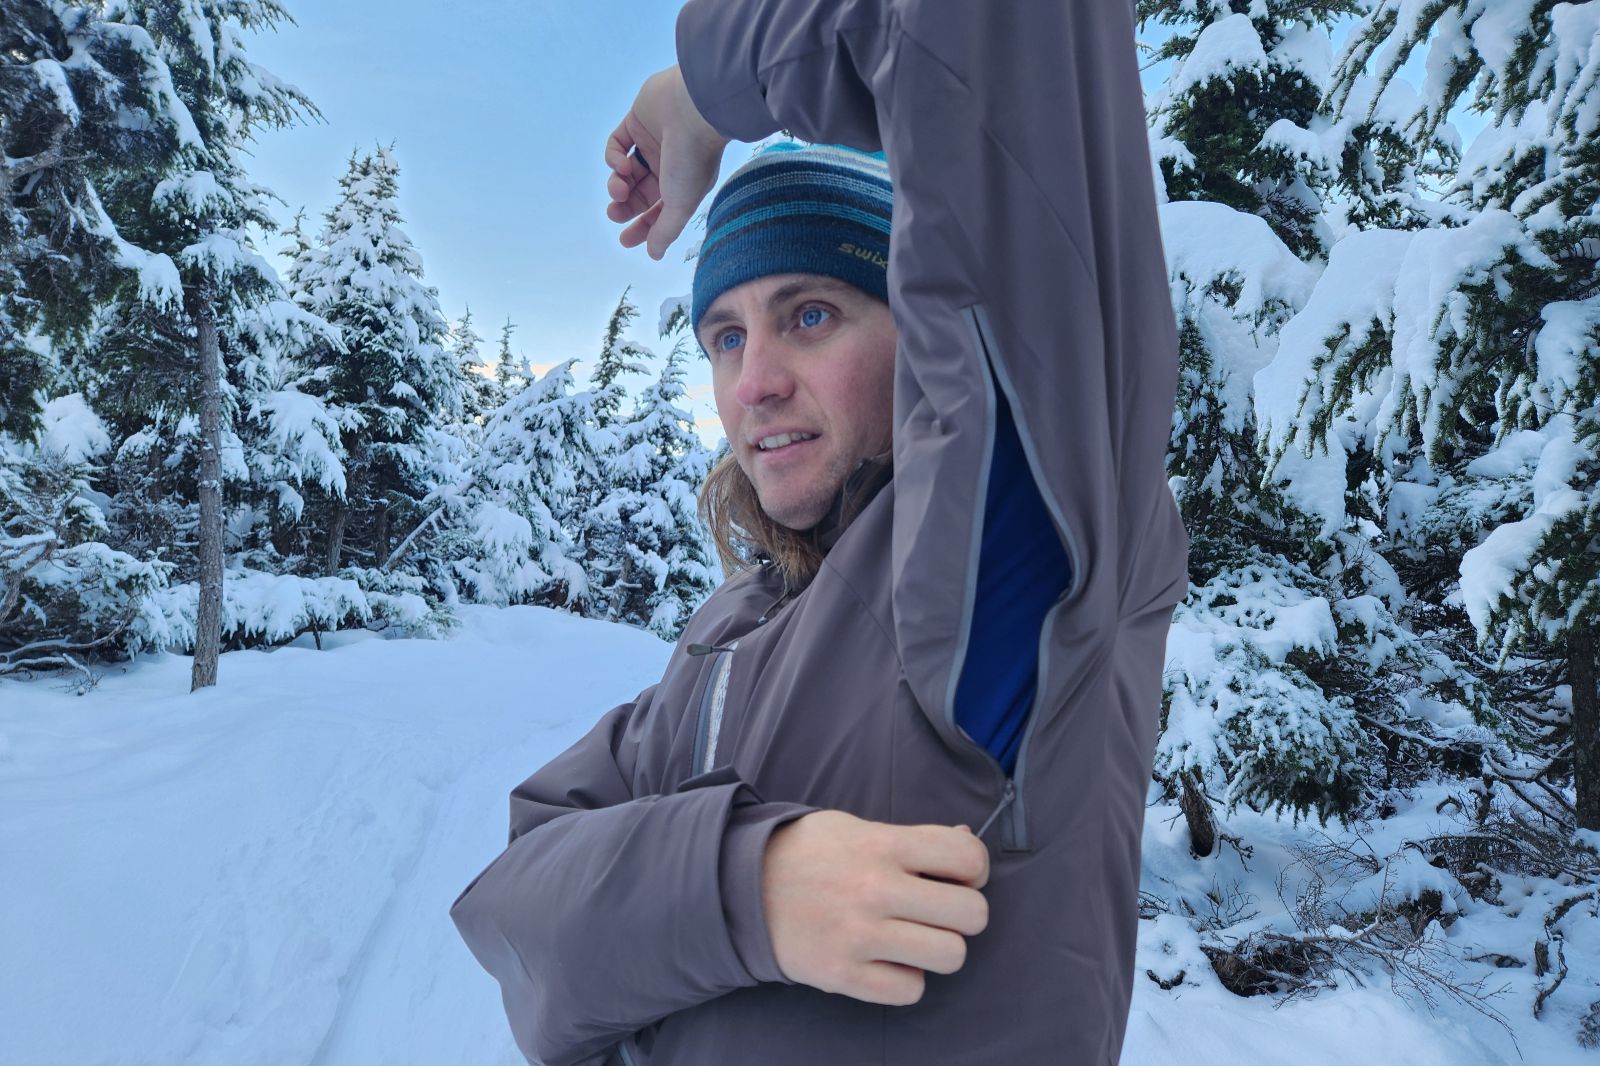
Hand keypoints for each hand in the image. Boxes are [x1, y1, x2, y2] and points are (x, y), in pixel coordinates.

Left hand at [603, 65, 730, 260]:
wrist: (695, 109)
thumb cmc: (693, 159)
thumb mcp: (681, 204)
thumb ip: (665, 231)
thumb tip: (654, 255)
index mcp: (683, 185)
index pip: (658, 211)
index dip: (642, 227)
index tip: (625, 240)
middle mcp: (667, 164)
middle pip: (638, 192)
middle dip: (624, 205)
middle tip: (614, 212)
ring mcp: (652, 141)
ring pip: (625, 171)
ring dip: (617, 183)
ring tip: (619, 187)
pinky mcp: (637, 120)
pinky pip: (617, 144)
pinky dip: (613, 157)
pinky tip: (620, 164)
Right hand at [761, 810, 990, 1004]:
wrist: (740, 886)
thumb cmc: (808, 853)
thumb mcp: (857, 828)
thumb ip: (913, 838)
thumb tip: (966, 846)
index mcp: (883, 845)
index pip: (967, 858)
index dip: (974, 870)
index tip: (956, 876)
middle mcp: (876, 890)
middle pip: (971, 915)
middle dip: (964, 914)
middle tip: (938, 911)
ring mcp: (860, 936)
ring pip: (950, 956)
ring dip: (939, 949)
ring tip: (914, 938)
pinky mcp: (843, 975)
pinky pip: (910, 990)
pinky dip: (905, 979)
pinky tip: (886, 960)